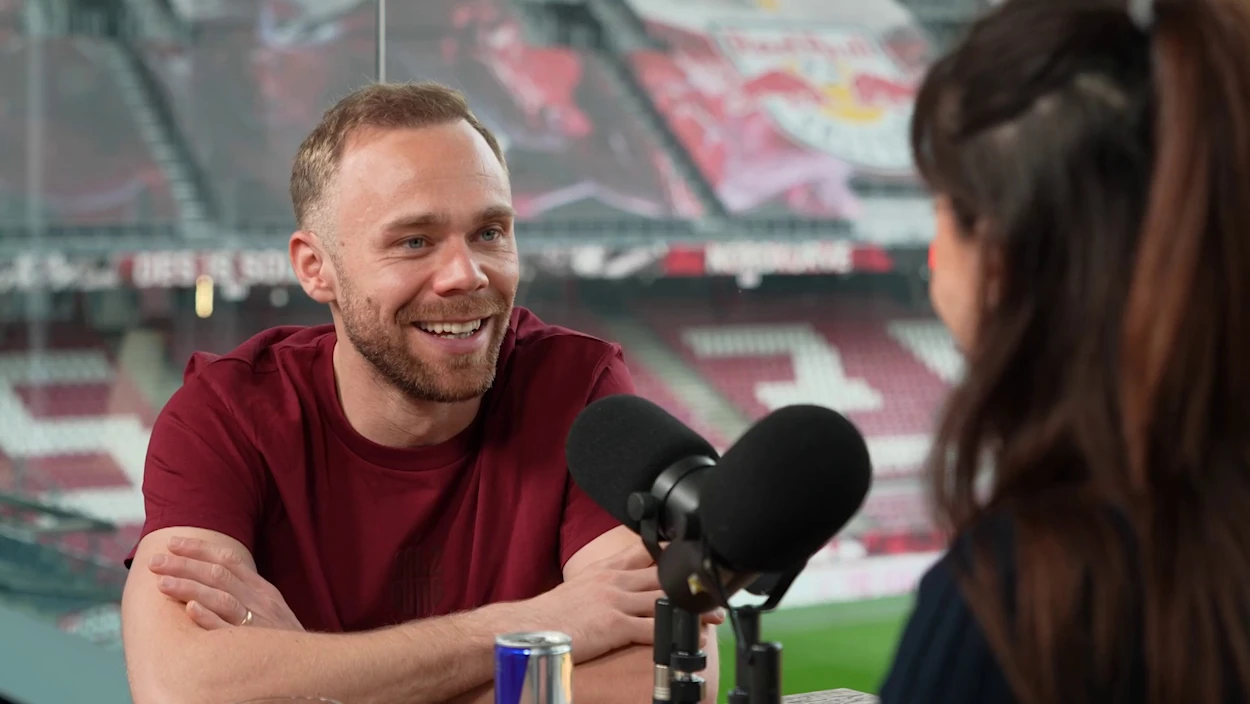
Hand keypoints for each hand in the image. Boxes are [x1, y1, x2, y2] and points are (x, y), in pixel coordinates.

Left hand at [147, 536, 303, 631]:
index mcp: (262, 589)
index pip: (228, 560)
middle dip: (184, 565)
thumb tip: (211, 578)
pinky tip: (191, 609)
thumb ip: (245, 592)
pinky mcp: (252, 646)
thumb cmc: (281, 638)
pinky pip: (227, 630)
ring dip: (190, 587)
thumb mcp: (270, 608)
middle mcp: (259, 600)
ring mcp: (256, 622)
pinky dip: (209, 618)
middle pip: (218, 575)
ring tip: (162, 583)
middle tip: (155, 562)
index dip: (200, 549)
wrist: (311, 665)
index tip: (174, 543)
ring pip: (220, 597)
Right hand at [521, 541, 724, 663]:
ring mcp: (615, 601)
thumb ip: (601, 584)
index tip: (690, 553)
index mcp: (605, 571)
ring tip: (714, 614)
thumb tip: (614, 592)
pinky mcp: (614, 625)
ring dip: (691, 608)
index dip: (670, 551)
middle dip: (689, 582)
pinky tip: (691, 638)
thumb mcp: (578, 588)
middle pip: (661, 576)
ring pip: (663, 600)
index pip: (643, 552)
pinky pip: (652, 628)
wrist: (526, 628)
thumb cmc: (549, 614)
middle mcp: (613, 581)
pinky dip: (675, 632)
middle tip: (713, 588)